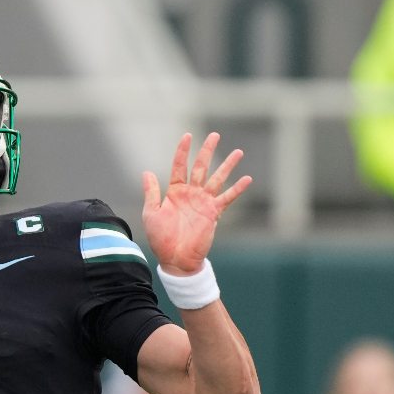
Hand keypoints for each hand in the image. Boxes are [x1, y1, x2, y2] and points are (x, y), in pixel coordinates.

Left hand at [142, 132, 250, 274]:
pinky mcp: (213, 213)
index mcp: (174, 192)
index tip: (187, 136)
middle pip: (201, 167)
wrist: (175, 258)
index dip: (182, 151)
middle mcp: (191, 194)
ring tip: (238, 152)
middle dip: (207, 151)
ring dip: (227, 166)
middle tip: (215, 135)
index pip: (179, 166)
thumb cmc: (160, 238)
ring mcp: (203, 202)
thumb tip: (146, 172)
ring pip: (217, 179)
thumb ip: (151, 192)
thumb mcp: (151, 213)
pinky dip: (237, 189)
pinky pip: (227, 198)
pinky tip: (247, 179)